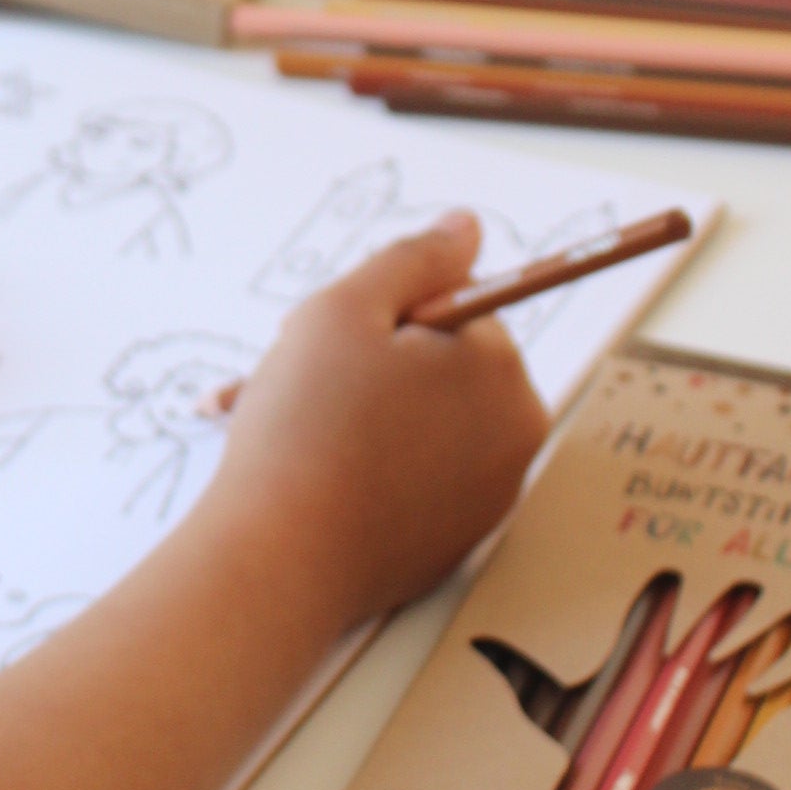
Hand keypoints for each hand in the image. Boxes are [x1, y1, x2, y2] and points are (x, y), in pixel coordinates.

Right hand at [198, 214, 548, 629]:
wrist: (278, 561)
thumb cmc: (307, 429)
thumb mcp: (346, 309)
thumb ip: (413, 259)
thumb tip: (466, 228)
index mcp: (502, 377)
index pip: (454, 309)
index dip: (386, 315)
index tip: (339, 342)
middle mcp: (512, 441)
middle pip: (441, 367)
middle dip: (374, 365)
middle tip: (304, 381)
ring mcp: (482, 501)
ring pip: (419, 422)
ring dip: (360, 411)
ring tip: (289, 425)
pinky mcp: (445, 545)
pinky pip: (410, 479)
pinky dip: (365, 466)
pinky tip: (307, 470)